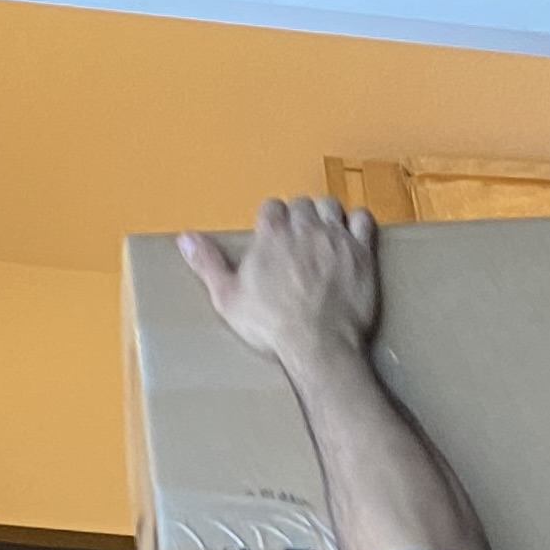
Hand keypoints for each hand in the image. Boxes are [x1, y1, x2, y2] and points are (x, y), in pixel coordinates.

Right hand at [179, 201, 381, 378]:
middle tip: (297, 240)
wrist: (319, 345)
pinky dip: (357, 223)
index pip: (271, 207)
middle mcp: (305, 228)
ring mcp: (336, 238)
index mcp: (272, 235)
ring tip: (321, 234)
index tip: (272, 237)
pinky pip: (364, 220)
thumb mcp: (228, 298)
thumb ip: (207, 264)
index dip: (272, 221)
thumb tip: (185, 239)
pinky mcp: (362, 254)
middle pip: (302, 204)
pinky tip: (351, 235)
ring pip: (331, 206)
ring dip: (325, 215)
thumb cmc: (272, 326)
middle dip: (298, 217)